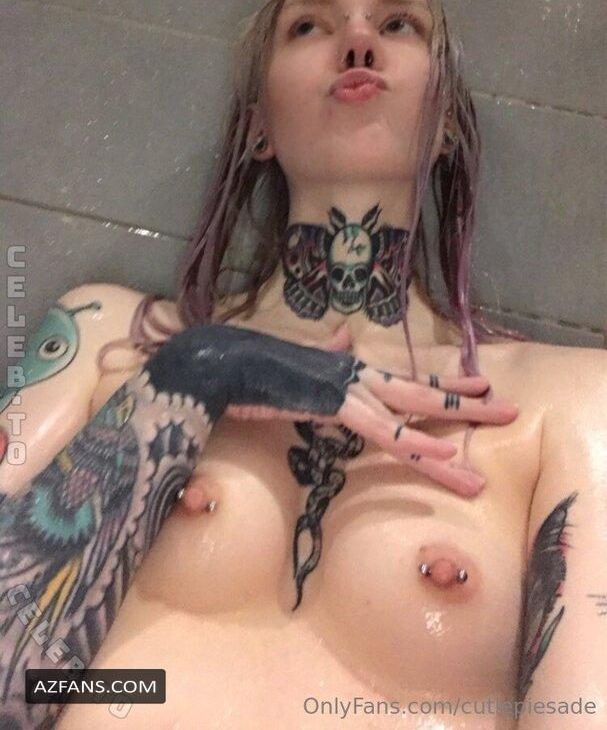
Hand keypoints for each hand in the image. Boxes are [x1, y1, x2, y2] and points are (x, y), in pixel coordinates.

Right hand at [172, 321, 514, 504]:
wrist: (223, 359)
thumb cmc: (255, 365)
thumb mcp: (300, 361)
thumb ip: (326, 350)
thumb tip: (344, 334)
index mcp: (352, 368)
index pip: (407, 378)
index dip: (445, 383)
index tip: (479, 386)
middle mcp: (357, 374)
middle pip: (421, 392)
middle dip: (465, 405)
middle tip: (507, 410)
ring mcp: (348, 388)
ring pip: (408, 419)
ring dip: (444, 447)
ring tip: (476, 476)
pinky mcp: (334, 404)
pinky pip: (380, 431)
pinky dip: (410, 444)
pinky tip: (438, 456)